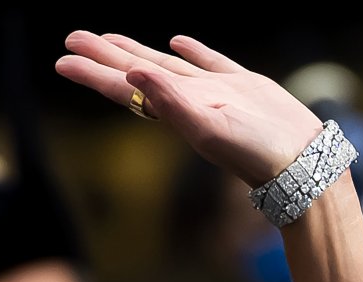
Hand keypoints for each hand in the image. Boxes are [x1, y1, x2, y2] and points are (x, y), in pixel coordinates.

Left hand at [55, 32, 320, 187]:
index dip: (93, 74)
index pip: (122, 87)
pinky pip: (209, 62)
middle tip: (73, 37)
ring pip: (165, 65)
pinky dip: (191, 51)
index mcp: (173, 111)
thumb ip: (170, 101)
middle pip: (135, 72)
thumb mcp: (206, 128)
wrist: (299, 162)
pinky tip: (177, 41)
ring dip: (137, 52)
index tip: (63, 60)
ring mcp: (214, 92)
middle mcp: (186, 101)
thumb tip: (133, 74)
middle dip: (103, 56)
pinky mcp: (243, 86)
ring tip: (110, 38)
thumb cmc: (253, 152)